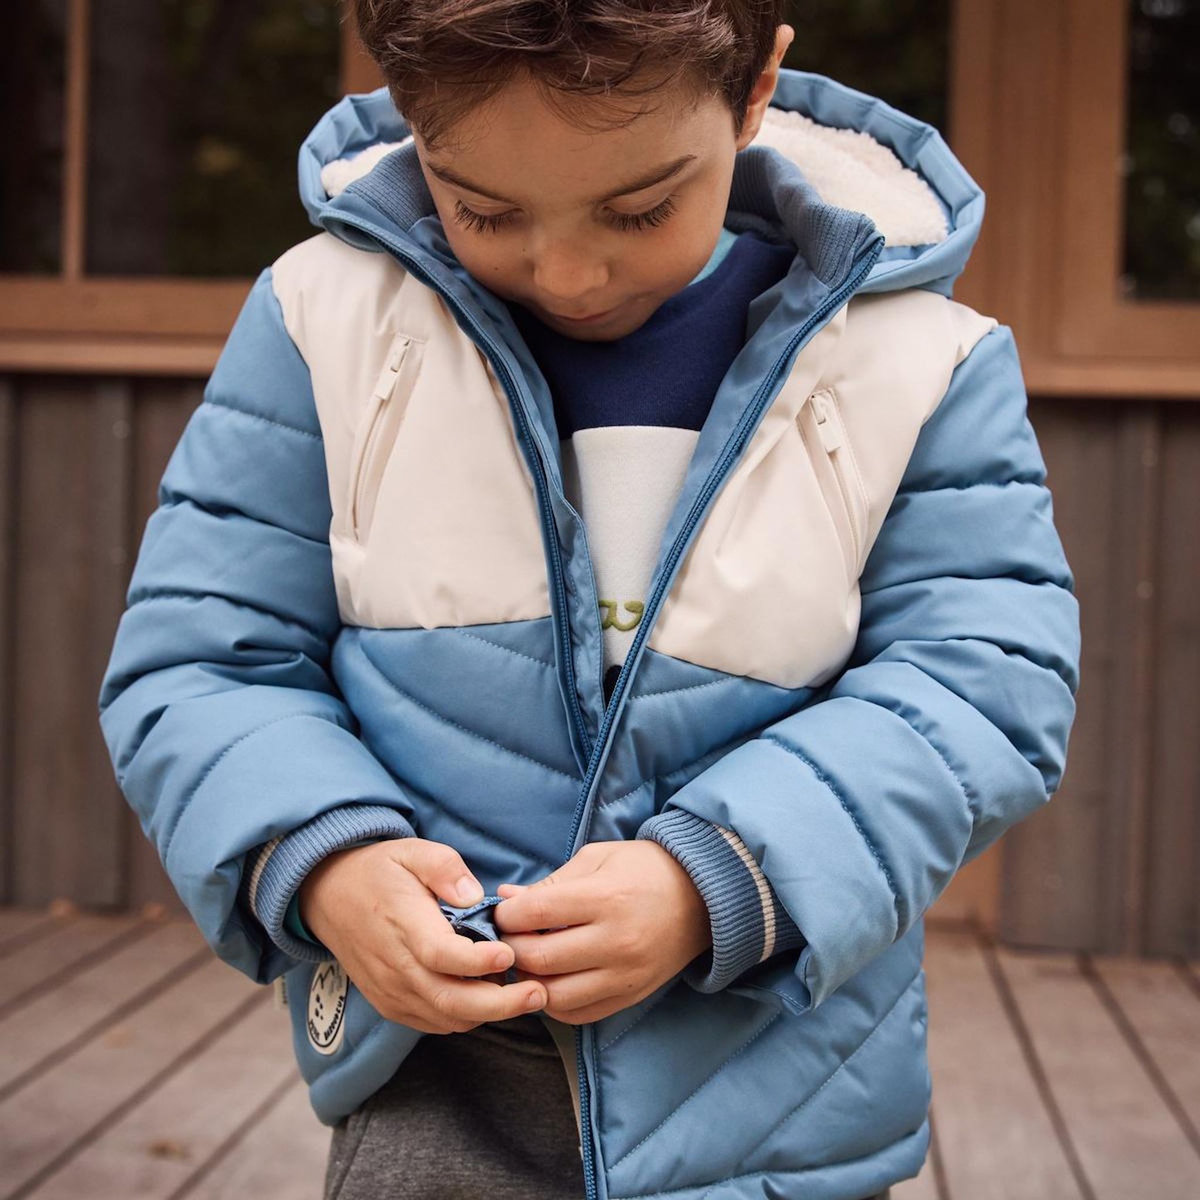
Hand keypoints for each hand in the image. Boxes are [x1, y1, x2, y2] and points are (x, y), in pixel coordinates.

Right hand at [298, 838, 546, 1033]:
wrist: (329, 896)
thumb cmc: (380, 871)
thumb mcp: (413, 850)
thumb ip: (445, 868)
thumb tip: (474, 896)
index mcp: (402, 924)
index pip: (442, 955)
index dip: (478, 962)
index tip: (509, 954)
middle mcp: (395, 966)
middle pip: (450, 1000)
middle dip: (500, 1004)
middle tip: (539, 993)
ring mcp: (391, 991)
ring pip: (446, 1018)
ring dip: (487, 1013)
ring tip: (524, 995)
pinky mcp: (390, 1004)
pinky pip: (433, 1023)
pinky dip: (465, 1017)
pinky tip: (490, 998)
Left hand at [492, 840, 711, 1024]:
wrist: (703, 896)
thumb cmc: (646, 869)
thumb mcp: (598, 859)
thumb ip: (551, 882)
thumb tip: (506, 900)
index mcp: (605, 899)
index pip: (536, 914)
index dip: (506, 915)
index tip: (501, 913)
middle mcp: (615, 941)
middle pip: (539, 957)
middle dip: (509, 949)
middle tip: (507, 939)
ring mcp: (625, 975)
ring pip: (554, 995)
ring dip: (530, 981)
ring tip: (527, 962)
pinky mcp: (632, 996)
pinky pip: (579, 1014)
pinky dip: (555, 1003)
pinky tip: (552, 981)